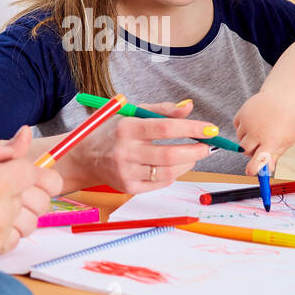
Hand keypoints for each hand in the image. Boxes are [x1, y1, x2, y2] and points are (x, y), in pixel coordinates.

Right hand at [0, 126, 61, 265]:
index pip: (34, 173)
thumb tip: (24, 137)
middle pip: (37, 200)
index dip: (24, 169)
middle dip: (23, 190)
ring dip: (16, 213)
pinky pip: (10, 242)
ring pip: (28, 223)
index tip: (12, 171)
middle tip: (0, 188)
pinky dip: (2, 232)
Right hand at [58, 100, 212, 193]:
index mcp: (127, 128)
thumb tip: (189, 107)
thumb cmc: (111, 131)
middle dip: (195, 151)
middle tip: (207, 147)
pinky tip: (176, 166)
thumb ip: (161, 109)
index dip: (192, 128)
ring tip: (194, 156)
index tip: (210, 129)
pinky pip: (160, 184)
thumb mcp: (131, 113)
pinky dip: (173, 175)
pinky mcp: (128, 187)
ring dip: (187, 164)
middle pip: (170, 154)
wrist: (84, 157)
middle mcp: (125, 151)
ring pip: (168, 172)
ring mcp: (126, 172)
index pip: (166, 128)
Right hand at [234, 89, 294, 176]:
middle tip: (260, 145)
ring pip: (240, 140)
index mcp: (271, 141)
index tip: (250, 172)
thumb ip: (276, 155)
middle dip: (251, 152)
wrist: (283, 97)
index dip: (252, 169)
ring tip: (260, 130)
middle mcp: (258, 132)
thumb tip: (268, 170)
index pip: (258, 160)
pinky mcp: (241, 114)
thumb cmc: (287, 119)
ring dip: (247, 139)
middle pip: (245, 151)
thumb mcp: (287, 140)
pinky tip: (254, 122)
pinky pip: (237, 128)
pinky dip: (243, 128)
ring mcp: (248, 122)